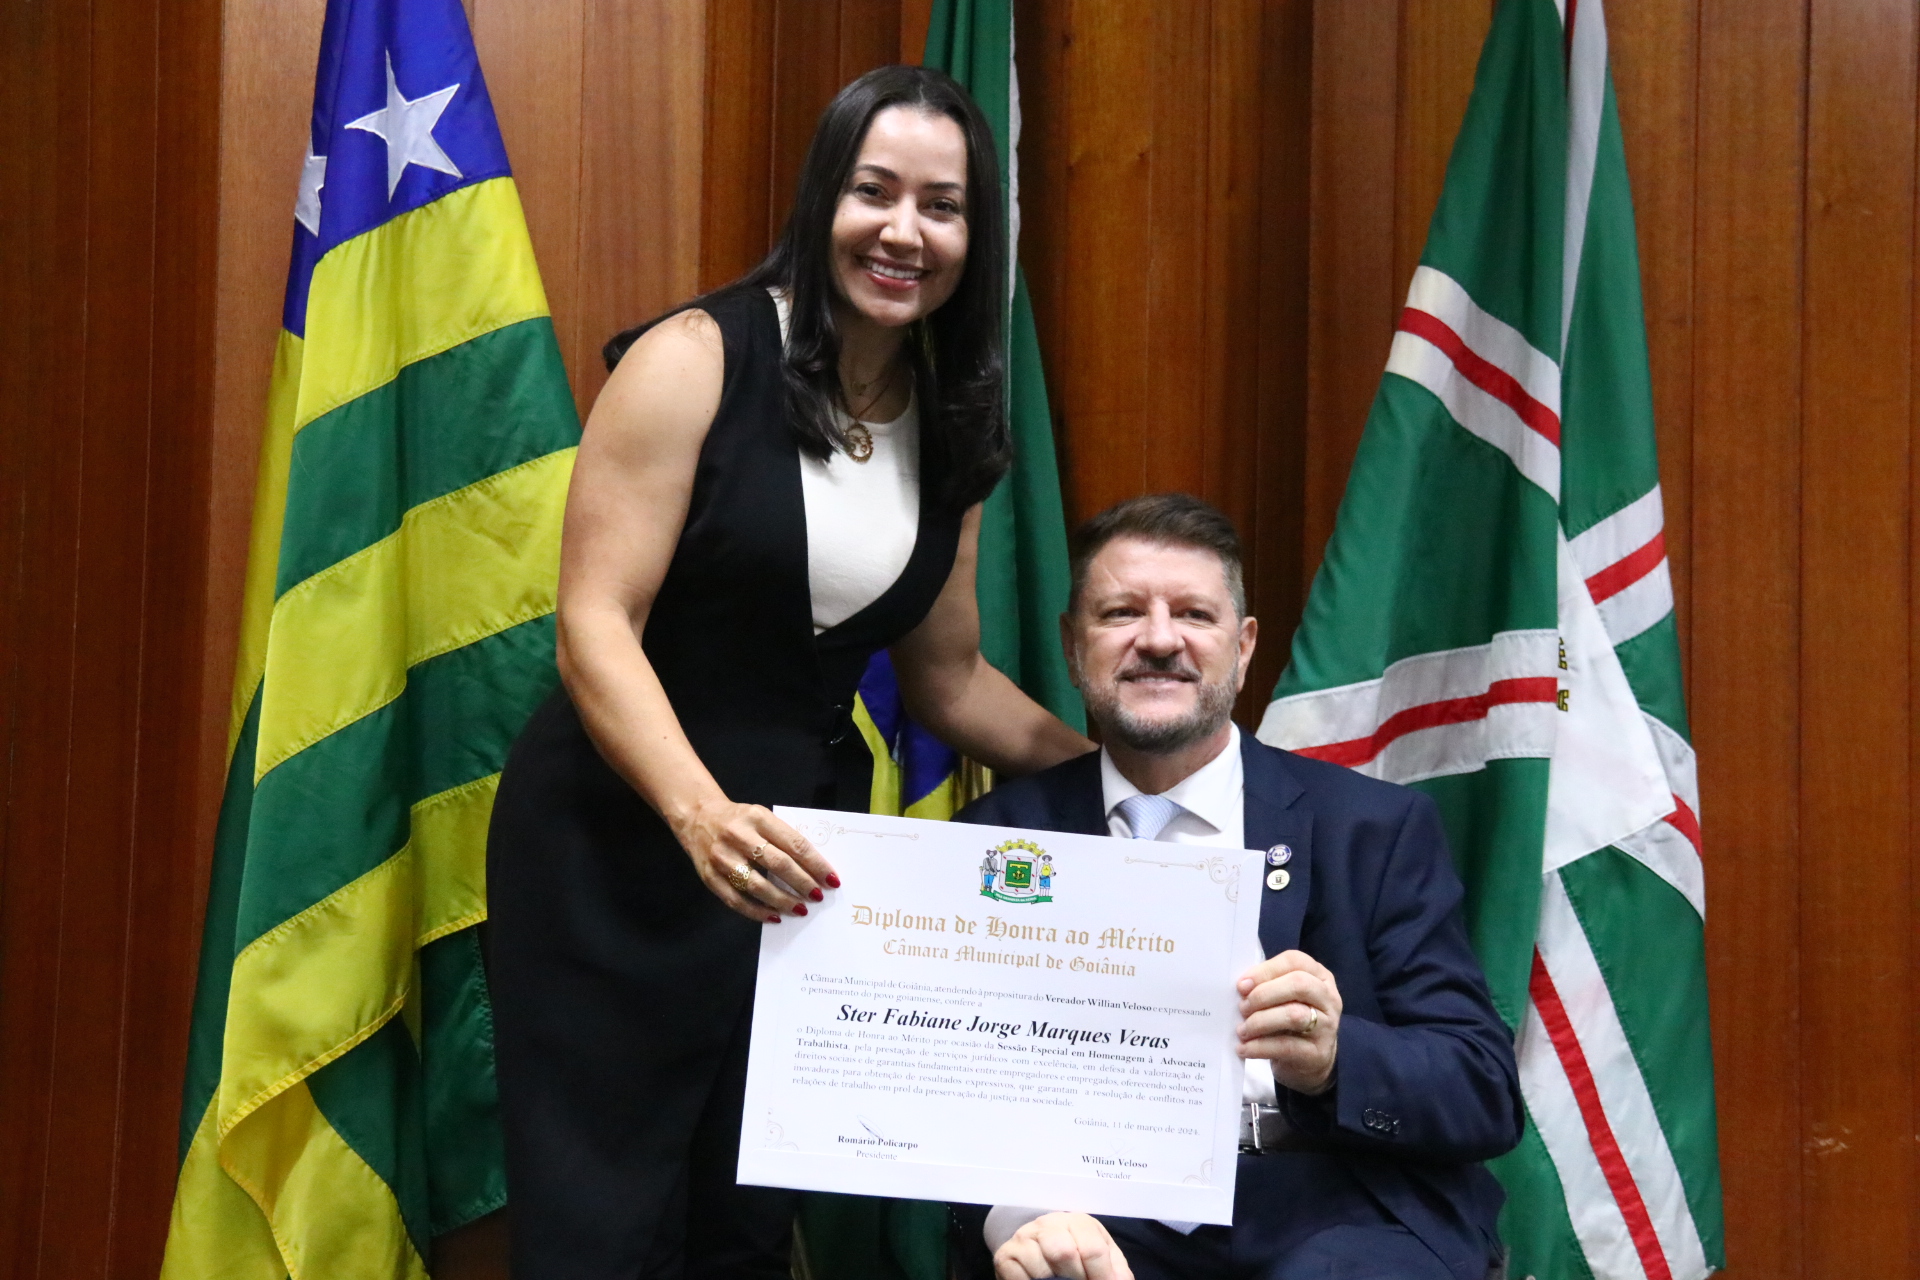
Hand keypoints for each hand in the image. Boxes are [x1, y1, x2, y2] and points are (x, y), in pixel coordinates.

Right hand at [667, 799, 838, 923]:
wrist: (697, 817)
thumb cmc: (739, 820)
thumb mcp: (762, 817)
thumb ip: (783, 838)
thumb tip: (813, 869)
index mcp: (758, 818)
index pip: (794, 844)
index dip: (816, 864)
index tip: (831, 879)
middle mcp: (739, 836)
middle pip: (778, 864)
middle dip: (802, 883)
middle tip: (818, 896)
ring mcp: (722, 857)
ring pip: (757, 885)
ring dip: (782, 901)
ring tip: (800, 909)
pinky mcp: (710, 877)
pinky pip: (736, 900)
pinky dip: (757, 911)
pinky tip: (774, 916)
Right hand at [994, 1212, 1132, 1279]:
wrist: (1041, 1249)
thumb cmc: (1078, 1255)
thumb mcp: (1103, 1260)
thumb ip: (1115, 1270)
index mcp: (1078, 1222)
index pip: (1092, 1250)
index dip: (1101, 1276)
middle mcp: (1048, 1223)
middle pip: (1064, 1253)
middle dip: (1076, 1279)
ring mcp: (1024, 1237)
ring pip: (1041, 1269)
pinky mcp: (1006, 1254)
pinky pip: (1019, 1277)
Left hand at [1236, 949, 1341, 1094]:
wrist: (1309, 1061)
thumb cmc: (1290, 1022)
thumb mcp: (1284, 998)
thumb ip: (1267, 986)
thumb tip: (1243, 987)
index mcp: (1319, 976)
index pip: (1295, 961)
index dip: (1266, 970)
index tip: (1242, 985)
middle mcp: (1329, 998)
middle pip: (1298, 984)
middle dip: (1264, 994)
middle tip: (1242, 1007)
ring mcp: (1327, 1026)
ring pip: (1293, 1015)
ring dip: (1260, 1021)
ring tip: (1242, 1030)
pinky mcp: (1319, 1053)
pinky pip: (1287, 1046)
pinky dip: (1260, 1047)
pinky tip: (1244, 1049)